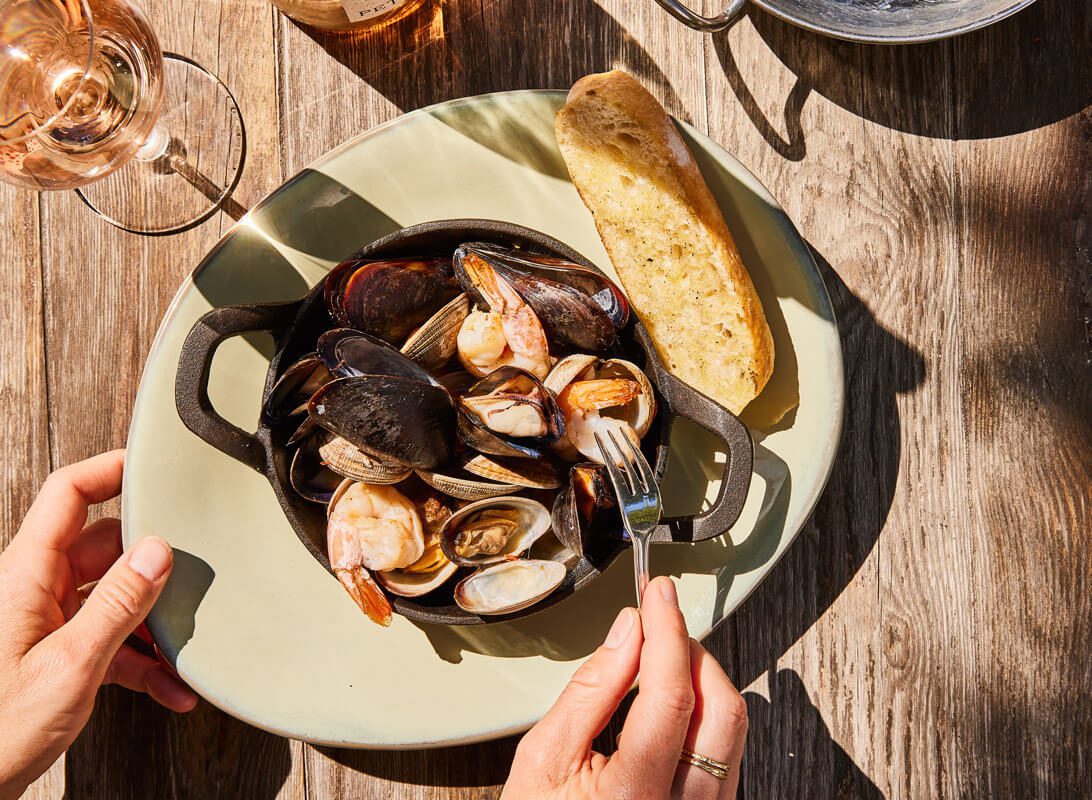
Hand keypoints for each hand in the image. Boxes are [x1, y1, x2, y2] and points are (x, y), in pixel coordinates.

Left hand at [0, 451, 196, 798]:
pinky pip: (108, 638)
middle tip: (193, 575)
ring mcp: (44, 621)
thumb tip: (158, 551)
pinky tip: (169, 686)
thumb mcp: (69, 666)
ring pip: (112, 596)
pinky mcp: (55, 652)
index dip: (110, 469)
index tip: (154, 467)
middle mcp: (34, 588)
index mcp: (25, 575)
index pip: (68, 494)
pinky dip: (140, 660)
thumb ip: (118, 604)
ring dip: (152, 623)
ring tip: (185, 649)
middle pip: (105, 547)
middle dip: (153, 565)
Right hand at [503, 576, 747, 799]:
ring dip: (703, 681)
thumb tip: (627, 633)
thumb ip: (590, 690)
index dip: (668, 630)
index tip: (659, 594)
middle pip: (723, 709)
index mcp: (634, 796)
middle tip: (660, 626)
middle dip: (693, 653)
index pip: (672, 693)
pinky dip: (705, 715)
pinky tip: (673, 703)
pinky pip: (727, 753)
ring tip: (661, 662)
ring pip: (733, 731)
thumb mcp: (544, 758)